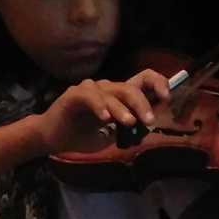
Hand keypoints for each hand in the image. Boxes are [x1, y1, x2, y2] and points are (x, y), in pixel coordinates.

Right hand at [37, 69, 169, 153]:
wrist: (52, 139)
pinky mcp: (73, 95)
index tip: (166, 97)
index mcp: (119, 95)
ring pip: (111, 93)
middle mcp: (106, 88)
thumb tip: (150, 123)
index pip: (143, 79)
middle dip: (142, 103)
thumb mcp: (113, 136)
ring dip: (122, 108)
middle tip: (148, 121)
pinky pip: (89, 96)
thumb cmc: (83, 136)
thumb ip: (131, 128)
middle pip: (130, 87)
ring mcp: (90, 89)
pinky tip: (104, 118)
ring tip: (128, 123)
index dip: (158, 83)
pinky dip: (98, 106)